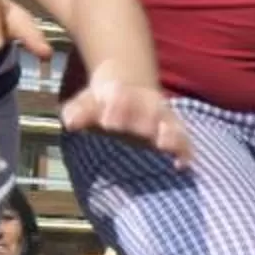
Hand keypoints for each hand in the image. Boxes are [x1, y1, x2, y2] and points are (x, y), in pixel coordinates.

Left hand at [62, 73, 193, 169]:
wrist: (126, 90)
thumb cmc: (102, 103)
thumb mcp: (87, 103)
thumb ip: (78, 112)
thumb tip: (70, 122)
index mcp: (123, 94)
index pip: (121, 97)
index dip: (116, 107)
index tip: (107, 121)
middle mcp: (147, 104)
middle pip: (149, 110)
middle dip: (142, 121)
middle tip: (139, 134)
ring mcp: (163, 118)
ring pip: (170, 124)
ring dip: (168, 134)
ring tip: (163, 144)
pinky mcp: (174, 134)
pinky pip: (184, 142)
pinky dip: (184, 152)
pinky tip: (179, 165)